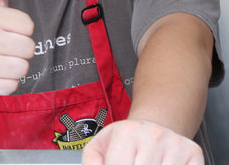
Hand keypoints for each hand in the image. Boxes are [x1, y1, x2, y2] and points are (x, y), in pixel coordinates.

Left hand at [82, 120, 203, 164]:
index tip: (119, 164)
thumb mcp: (101, 146)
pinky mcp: (193, 153)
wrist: (154, 124)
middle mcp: (152, 134)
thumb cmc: (125, 141)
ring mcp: (174, 144)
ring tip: (144, 162)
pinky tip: (162, 164)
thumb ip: (91, 163)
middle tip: (134, 162)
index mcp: (126, 132)